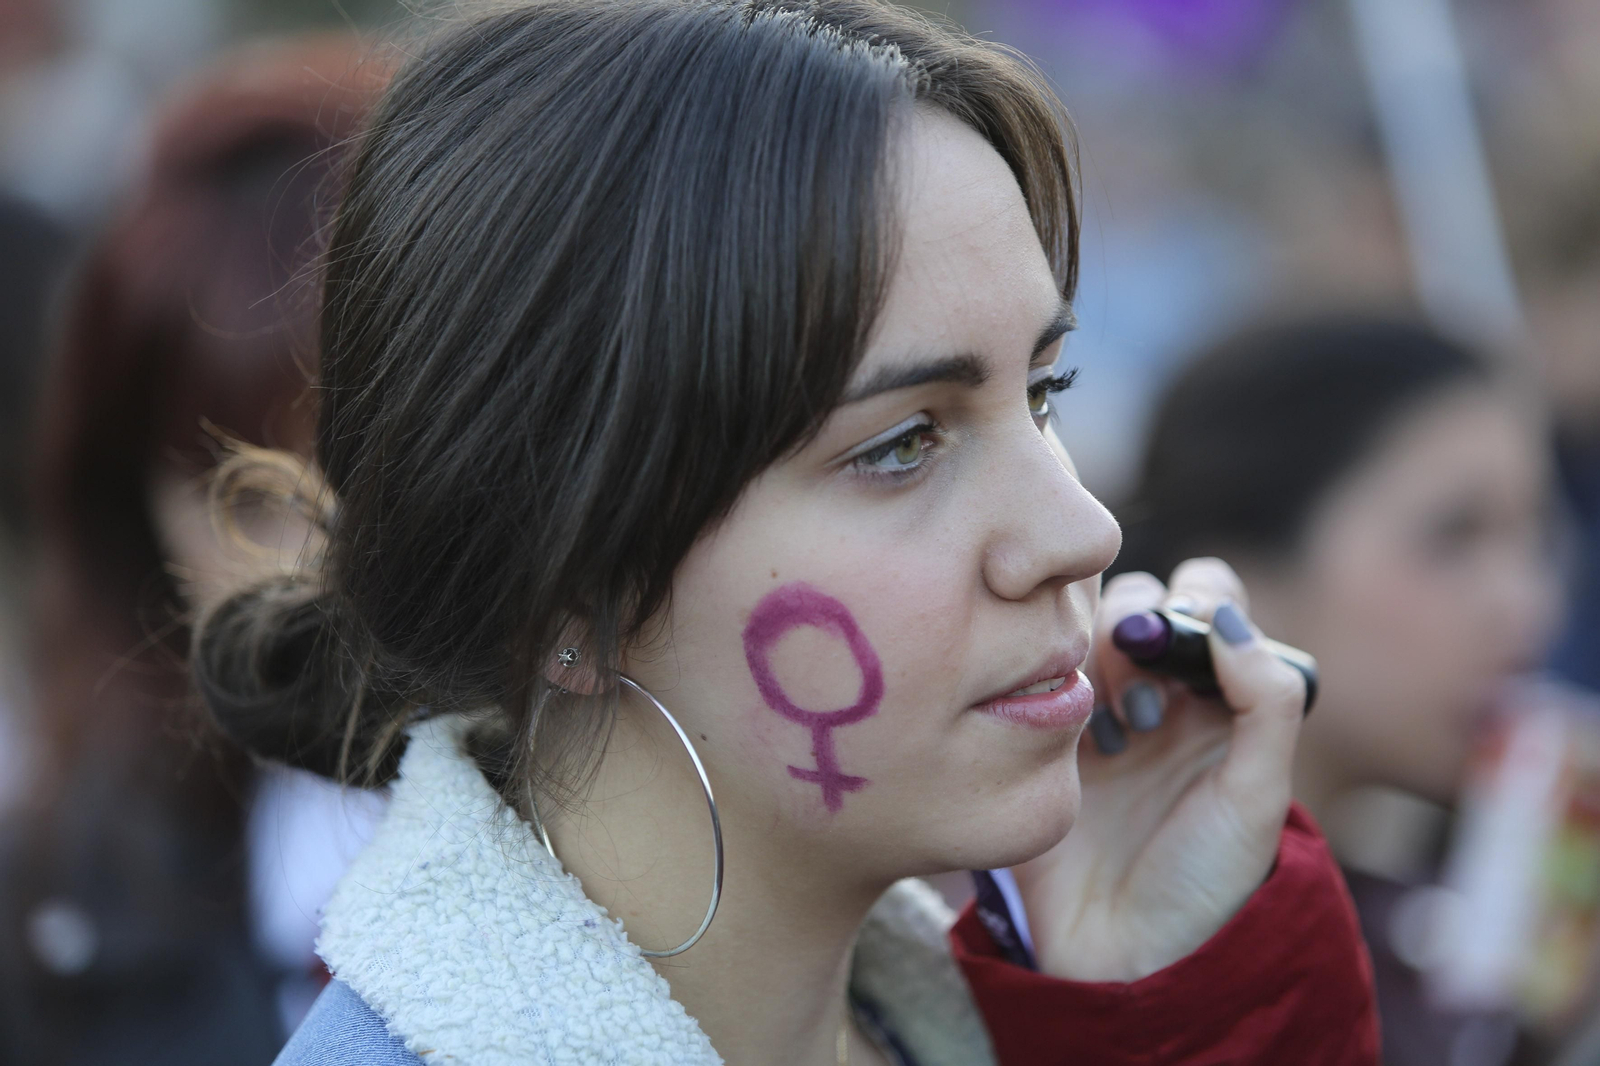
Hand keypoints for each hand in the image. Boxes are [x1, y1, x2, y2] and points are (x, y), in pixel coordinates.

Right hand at [1012, 558, 1307, 981]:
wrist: (1119, 956)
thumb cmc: (1202, 886)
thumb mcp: (1256, 797)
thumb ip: (1265, 701)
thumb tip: (1227, 616)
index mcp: (1219, 701)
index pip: (1208, 600)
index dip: (1195, 601)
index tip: (1186, 640)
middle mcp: (1157, 695)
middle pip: (1138, 603)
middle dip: (1138, 631)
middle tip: (1143, 704)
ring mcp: (1094, 714)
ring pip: (1081, 630)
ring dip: (1096, 662)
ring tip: (1114, 736)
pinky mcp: (1040, 737)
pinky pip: (1033, 674)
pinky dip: (1048, 686)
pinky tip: (1068, 742)